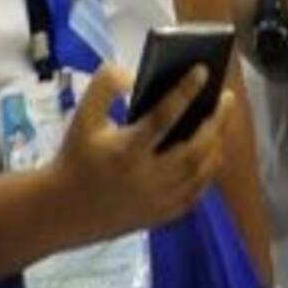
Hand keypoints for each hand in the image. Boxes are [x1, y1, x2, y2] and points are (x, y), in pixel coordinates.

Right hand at [51, 64, 231, 244]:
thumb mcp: (82, 116)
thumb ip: (105, 86)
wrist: (61, 212)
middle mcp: (146, 178)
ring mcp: (156, 201)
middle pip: (194, 148)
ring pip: (200, 173)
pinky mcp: (160, 216)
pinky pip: (195, 194)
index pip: (163, 117)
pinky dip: (207, 172)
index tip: (203, 70)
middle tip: (227, 98)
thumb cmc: (75, 157)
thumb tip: (135, 75)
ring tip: (222, 122)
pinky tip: (212, 153)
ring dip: (216, 145)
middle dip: (216, 121)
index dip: (185, 91)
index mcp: (125, 151)